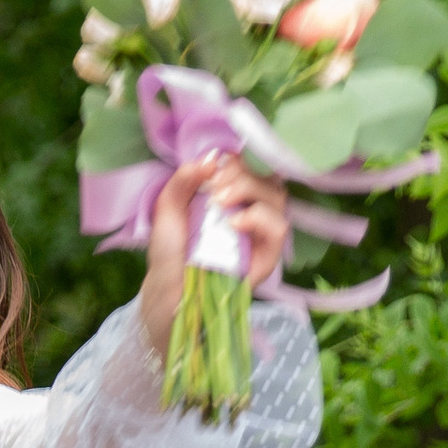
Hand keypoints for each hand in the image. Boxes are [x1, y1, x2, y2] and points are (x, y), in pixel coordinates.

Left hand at [139, 150, 292, 342]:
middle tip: (214, 189)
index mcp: (232, 194)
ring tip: (222, 203)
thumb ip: (184, 178)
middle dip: (240, 174)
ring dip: (250, 190)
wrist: (167, 288)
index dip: (236, 161)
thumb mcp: (168, 207)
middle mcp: (251, 209)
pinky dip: (260, 218)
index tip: (212, 170)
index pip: (250, 165)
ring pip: (277, 196)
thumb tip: (211, 159)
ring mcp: (261, 233)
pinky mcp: (267, 256)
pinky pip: (279, 227)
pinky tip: (235, 223)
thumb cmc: (170, 250)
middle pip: (266, 176)